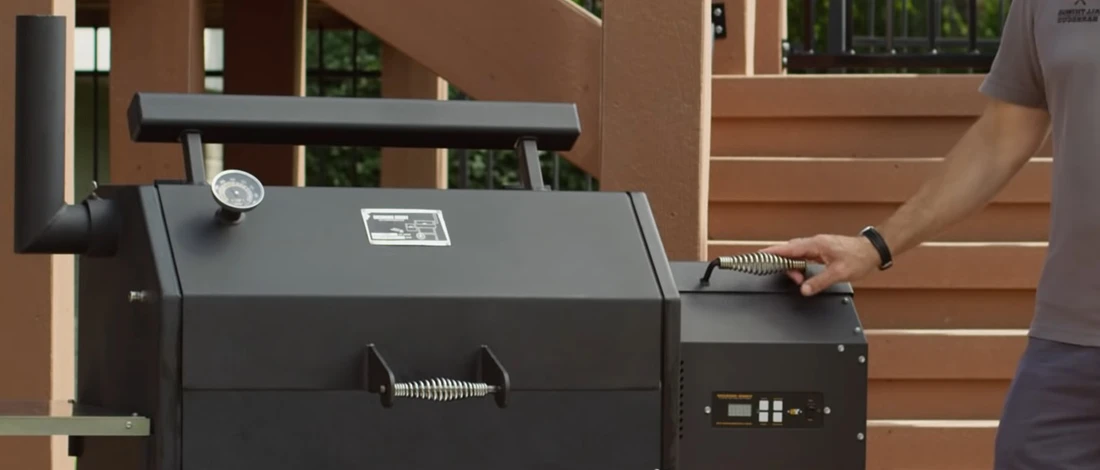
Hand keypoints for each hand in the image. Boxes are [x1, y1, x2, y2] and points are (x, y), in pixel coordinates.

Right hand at [760, 234, 882, 295]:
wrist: (872, 251)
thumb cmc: (858, 257)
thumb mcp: (838, 273)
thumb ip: (819, 282)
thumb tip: (804, 289)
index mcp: (816, 244)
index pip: (789, 248)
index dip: (773, 252)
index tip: (760, 255)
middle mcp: (815, 243)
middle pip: (790, 251)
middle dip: (784, 264)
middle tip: (792, 278)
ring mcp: (818, 246)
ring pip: (797, 254)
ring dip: (794, 266)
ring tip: (799, 279)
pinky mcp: (821, 250)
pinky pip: (804, 256)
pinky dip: (800, 264)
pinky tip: (804, 273)